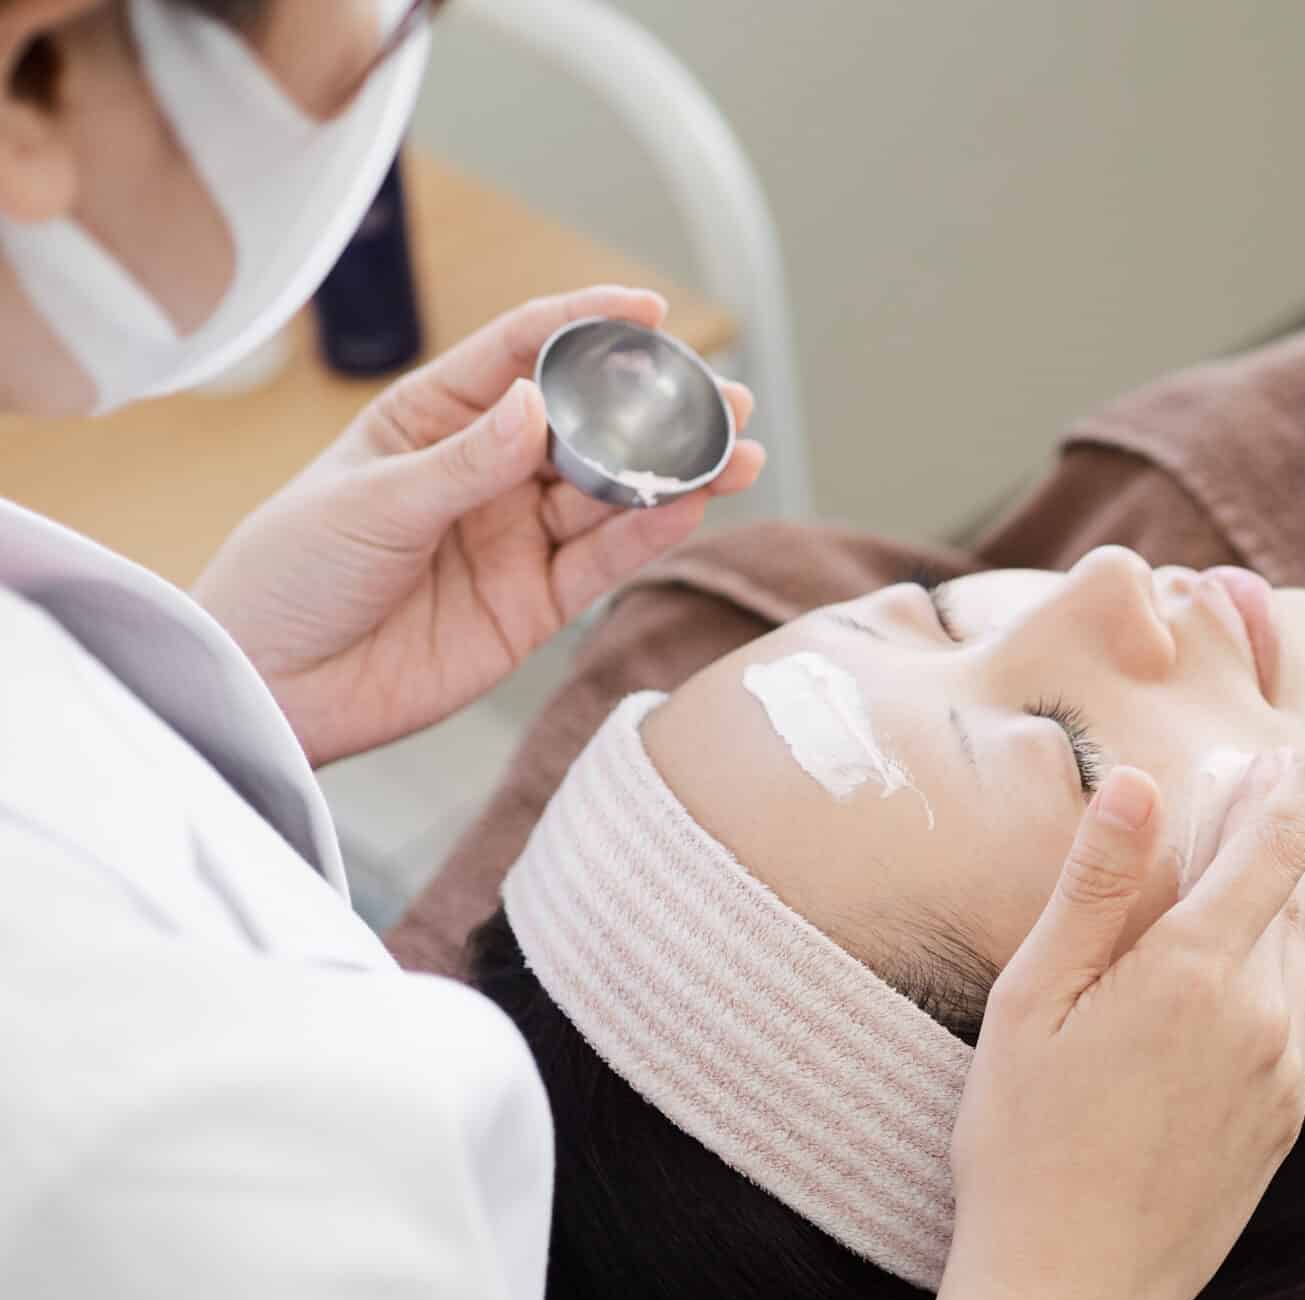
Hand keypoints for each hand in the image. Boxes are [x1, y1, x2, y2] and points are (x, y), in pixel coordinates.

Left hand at [192, 287, 765, 767]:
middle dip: (655, 408)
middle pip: (586, 426)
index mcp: (432, 420)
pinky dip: (646, 537)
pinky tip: (690, 507)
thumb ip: (464, 462)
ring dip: (672, 474)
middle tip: (719, 395)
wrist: (274, 688)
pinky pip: (601, 563)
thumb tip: (536, 405)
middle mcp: (485, 473)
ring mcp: (513, 538)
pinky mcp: (532, 605)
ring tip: (733, 452)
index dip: (584, 325)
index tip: (645, 309)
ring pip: (610, 495)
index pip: (521, 353)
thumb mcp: (371, 503)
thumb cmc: (291, 576)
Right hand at [945, 708, 1304, 1299]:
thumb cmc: (1021, 1146)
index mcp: (1193, 973)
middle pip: (1293, 881)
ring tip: (1301, 806)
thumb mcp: (1031, 1004)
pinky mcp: (1286, 1113)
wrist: (1068, 1298)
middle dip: (1292, 806)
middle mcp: (1261, 1014)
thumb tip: (1142, 781)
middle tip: (1292, 742)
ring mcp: (1283, 1068)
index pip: (1274, 843)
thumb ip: (1095, 889)